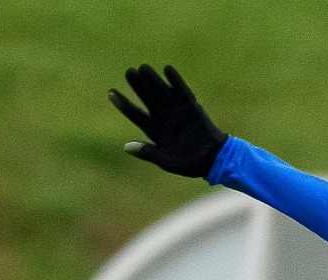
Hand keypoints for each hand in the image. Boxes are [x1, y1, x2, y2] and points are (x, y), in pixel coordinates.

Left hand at [109, 65, 227, 177]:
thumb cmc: (190, 164)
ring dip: (152, 79)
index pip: (135, 113)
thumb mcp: (166, 162)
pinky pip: (181, 90)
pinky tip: (167, 69)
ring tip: (143, 68)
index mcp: (154, 130)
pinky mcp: (190, 105)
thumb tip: (126, 147)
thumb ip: (148, 153)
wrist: (215, 159)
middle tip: (129, 72)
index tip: (111, 93)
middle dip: (137, 85)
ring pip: (160, 90)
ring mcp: (176, 110)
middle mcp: (162, 116)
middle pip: (146, 97)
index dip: (123, 104)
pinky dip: (175, 80)